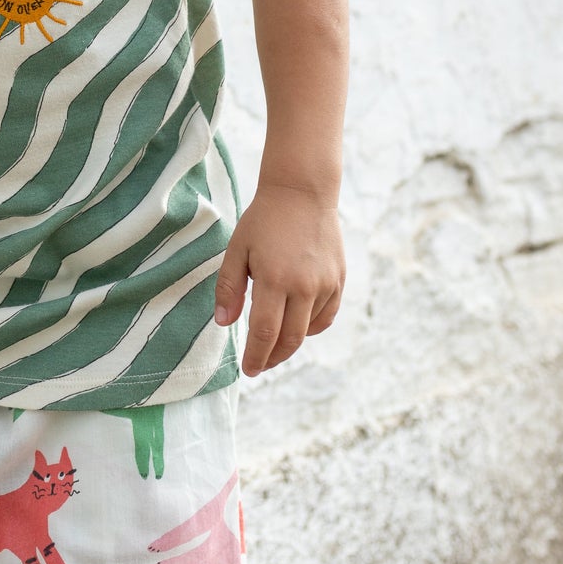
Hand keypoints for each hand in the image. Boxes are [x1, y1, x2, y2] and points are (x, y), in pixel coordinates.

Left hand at [212, 183, 344, 376]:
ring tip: (272, 341)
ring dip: (289, 341)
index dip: (255, 356)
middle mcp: (304, 286)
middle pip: (289, 340)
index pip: (265, 333)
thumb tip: (224, 322)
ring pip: (307, 330)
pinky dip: (311, 327)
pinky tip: (296, 324)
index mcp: (274, 279)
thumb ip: (229, 287)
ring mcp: (325, 284)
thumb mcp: (237, 249)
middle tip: (259, 364)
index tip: (248, 370)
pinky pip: (326, 317)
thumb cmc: (264, 219)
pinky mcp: (339, 280)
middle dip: (272, 358)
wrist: (302, 193)